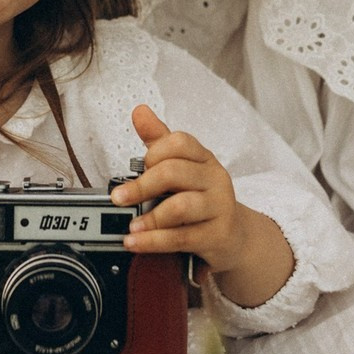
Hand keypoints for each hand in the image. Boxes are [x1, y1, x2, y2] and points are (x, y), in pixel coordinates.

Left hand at [111, 105, 294, 306]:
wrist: (234, 236)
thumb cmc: (201, 198)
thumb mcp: (183, 167)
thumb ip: (159, 141)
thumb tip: (139, 111)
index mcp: (204, 158)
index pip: (179, 142)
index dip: (155, 152)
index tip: (139, 166)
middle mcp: (215, 178)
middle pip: (174, 172)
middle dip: (142, 186)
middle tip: (118, 198)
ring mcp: (219, 207)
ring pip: (180, 207)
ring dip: (150, 218)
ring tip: (131, 226)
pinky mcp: (218, 235)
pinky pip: (183, 237)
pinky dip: (154, 241)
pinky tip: (136, 242)